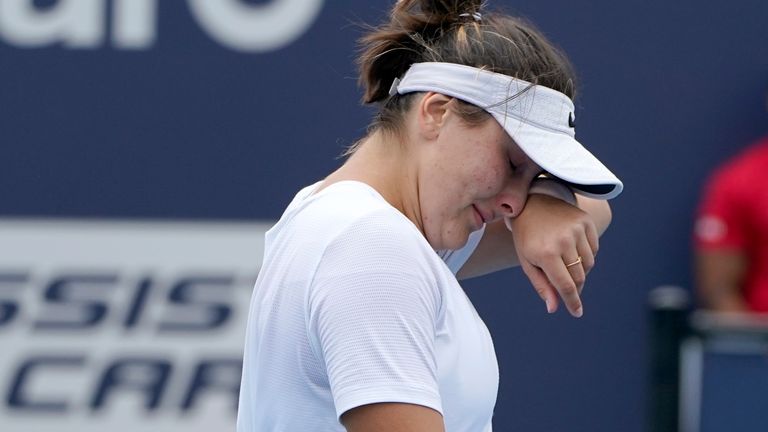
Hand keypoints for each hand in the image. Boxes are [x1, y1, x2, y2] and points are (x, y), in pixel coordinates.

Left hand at [505, 194, 598, 316]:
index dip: (573, 302)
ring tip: (565, 262)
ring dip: (580, 270)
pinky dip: (586, 255)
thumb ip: (542, 285)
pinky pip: (594, 249)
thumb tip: (554, 308)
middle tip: (567, 287)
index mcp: (546, 254)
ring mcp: (576, 229)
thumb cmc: (527, 237)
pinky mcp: (585, 221)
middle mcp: (563, 241)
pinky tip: (572, 248)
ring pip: (588, 264)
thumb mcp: (527, 262)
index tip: (577, 312)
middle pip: (579, 277)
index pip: (566, 285)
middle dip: (574, 286)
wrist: (532, 203)